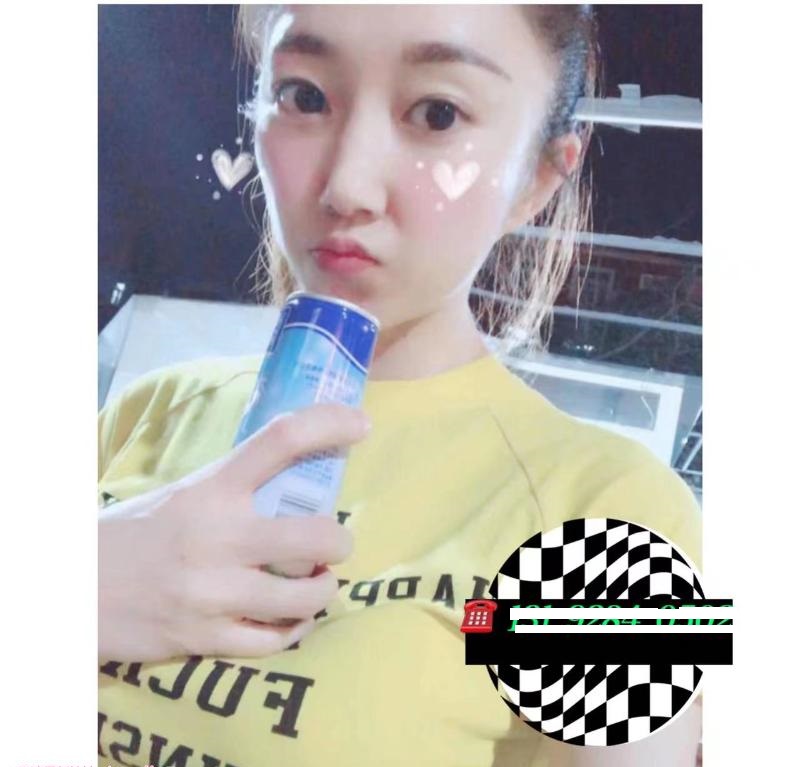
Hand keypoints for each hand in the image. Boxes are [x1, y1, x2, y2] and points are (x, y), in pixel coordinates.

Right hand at [99, 403, 370, 662]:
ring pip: (305, 597)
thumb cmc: (138, 532)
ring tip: (317, 583)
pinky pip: (275, 641)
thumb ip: (235, 486)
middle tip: (334, 542)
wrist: (75, 587)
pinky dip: (293, 629)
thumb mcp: (185, 492)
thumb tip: (298, 468)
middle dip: (340, 542)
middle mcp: (217, 539)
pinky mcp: (204, 638)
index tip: (360, 424)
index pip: (280, 440)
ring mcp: (212, 594)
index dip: (329, 424)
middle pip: (316, 537)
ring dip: (323, 589)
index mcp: (211, 489)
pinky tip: (290, 618)